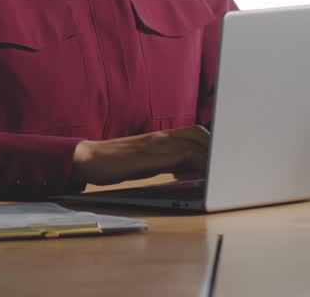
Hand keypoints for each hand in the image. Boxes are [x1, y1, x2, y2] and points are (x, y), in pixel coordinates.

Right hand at [71, 125, 210, 185]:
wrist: (89, 158)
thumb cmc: (115, 161)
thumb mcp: (145, 159)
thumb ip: (166, 161)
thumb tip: (188, 170)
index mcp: (160, 136)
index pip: (194, 132)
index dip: (209, 143)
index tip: (218, 159)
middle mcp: (161, 136)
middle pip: (199, 134)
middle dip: (214, 148)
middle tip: (220, 167)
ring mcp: (157, 144)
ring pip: (194, 144)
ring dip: (208, 157)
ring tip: (215, 173)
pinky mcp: (152, 156)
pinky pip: (182, 156)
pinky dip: (196, 164)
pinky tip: (198, 176)